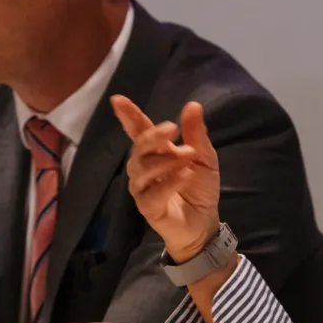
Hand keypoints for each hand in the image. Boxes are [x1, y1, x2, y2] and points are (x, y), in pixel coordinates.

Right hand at [111, 95, 220, 262]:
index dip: (128, 116)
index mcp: (157, 152)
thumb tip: (192, 105)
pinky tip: (185, 175)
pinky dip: (170, 182)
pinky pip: (152, 193)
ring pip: (142, 169)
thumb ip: (196, 134)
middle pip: (138, 148)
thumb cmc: (200, 188)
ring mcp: (143, 188)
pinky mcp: (147, 207)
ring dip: (165, 160)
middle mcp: (144, 168)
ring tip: (187, 158)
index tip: (117, 100)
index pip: (139, 131)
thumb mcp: (204, 157)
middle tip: (173, 129)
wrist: (205, 222)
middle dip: (153, 136)